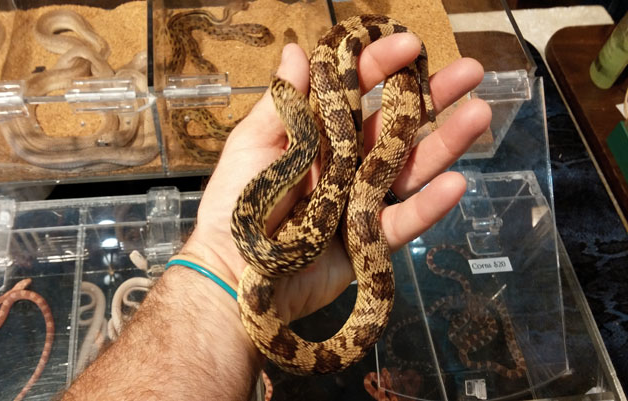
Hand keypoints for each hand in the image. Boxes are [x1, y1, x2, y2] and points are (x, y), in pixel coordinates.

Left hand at [179, 33, 490, 321]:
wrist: (234, 275)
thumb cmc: (236, 206)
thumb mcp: (253, 146)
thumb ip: (281, 103)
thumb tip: (297, 50)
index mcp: (317, 137)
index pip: (355, 93)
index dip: (381, 67)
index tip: (410, 44)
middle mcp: (345, 163)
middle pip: (393, 126)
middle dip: (431, 97)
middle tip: (470, 71)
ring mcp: (360, 201)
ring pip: (409, 168)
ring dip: (446, 143)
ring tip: (479, 115)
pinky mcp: (369, 241)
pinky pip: (404, 221)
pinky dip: (430, 206)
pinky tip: (457, 183)